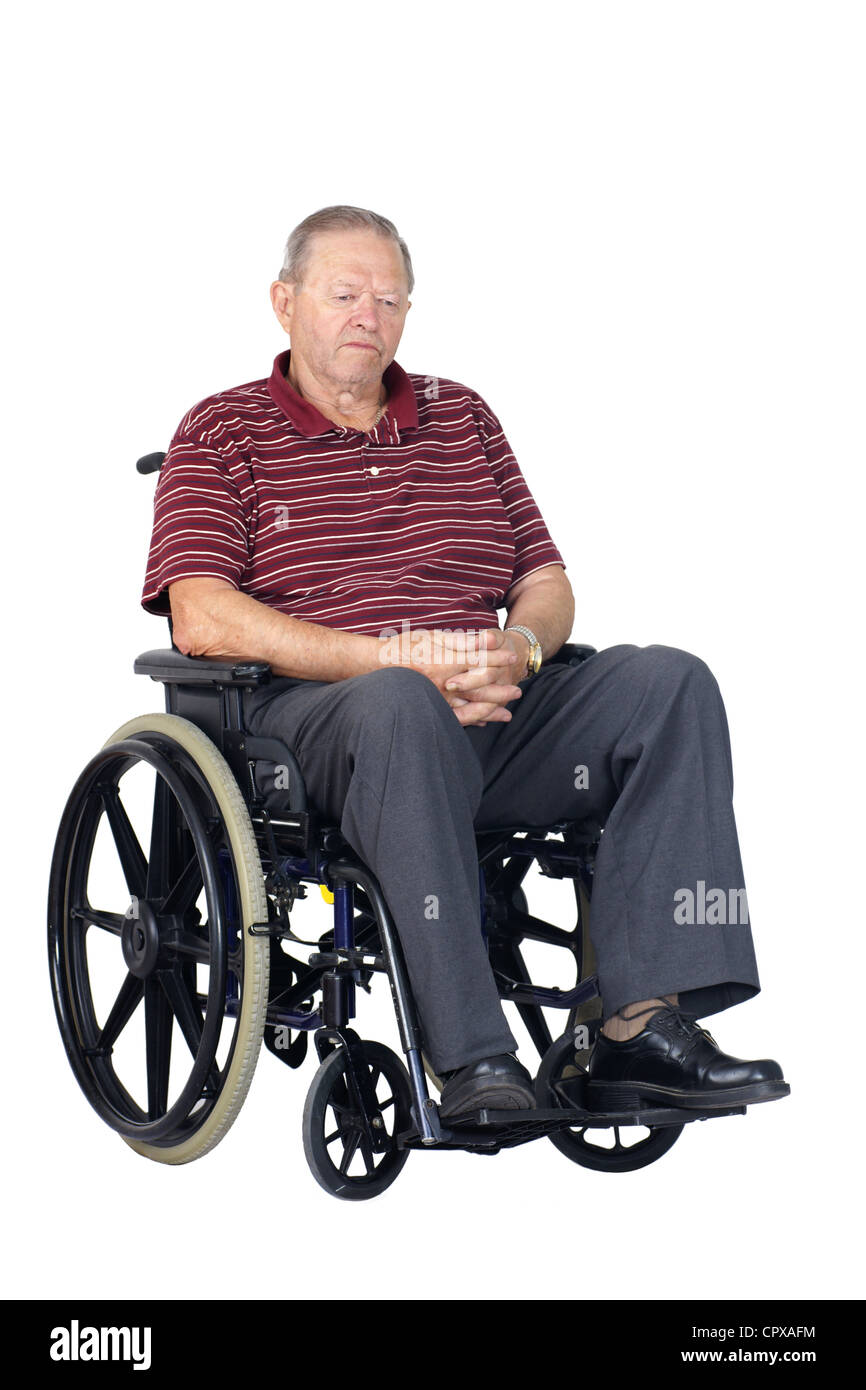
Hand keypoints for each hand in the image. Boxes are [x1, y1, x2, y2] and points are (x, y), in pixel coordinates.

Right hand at [378, 626, 523, 726]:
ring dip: (492, 711)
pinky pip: (456, 718)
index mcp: (446, 662)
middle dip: (501, 691)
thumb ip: (462, 640)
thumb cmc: (405, 647)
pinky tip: (483, 722)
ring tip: (508, 714)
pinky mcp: (431, 708)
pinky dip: (472, 720)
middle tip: (518, 692)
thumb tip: (488, 638)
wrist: (376, 666)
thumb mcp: (434, 637)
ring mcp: (438, 699)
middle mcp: (444, 684)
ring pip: (471, 709)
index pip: (480, 661)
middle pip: (481, 690)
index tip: (513, 657)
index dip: (498, 659)